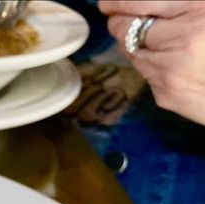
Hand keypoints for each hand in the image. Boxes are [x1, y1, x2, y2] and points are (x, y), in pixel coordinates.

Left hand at [99, 0, 204, 123]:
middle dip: (119, 21)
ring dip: (133, 43)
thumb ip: (183, 5)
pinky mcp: (165, 93)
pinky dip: (148, 62)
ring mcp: (169, 68)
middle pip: (126, 27)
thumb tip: (147, 6)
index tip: (109, 2)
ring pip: (131, 51)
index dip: (118, 2)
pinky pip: (144, 72)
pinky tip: (165, 59)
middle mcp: (182, 36)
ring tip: (150, 38)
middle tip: (118, 17)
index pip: (138, 2)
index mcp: (198, 8)